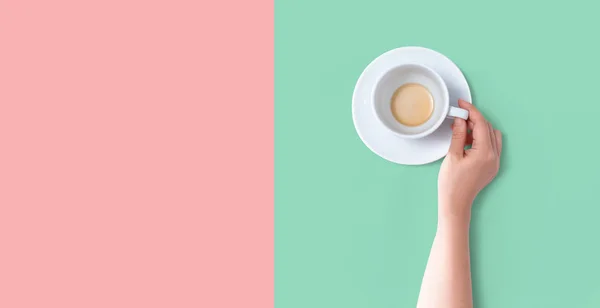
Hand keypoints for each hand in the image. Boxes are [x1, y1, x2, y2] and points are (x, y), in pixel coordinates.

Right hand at [438, 100, 501, 219]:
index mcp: (485, 153)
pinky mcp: (492, 166)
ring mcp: (495, 162)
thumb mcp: (452, 155)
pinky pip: (491, 146)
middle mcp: (494, 157)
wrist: (456, 203)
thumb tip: (460, 119)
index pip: (481, 124)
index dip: (471, 111)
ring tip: (461, 130)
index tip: (462, 104)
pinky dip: (481, 139)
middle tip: (458, 116)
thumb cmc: (452, 183)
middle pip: (488, 128)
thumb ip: (458, 134)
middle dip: (474, 119)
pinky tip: (466, 141)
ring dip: (478, 129)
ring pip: (492, 136)